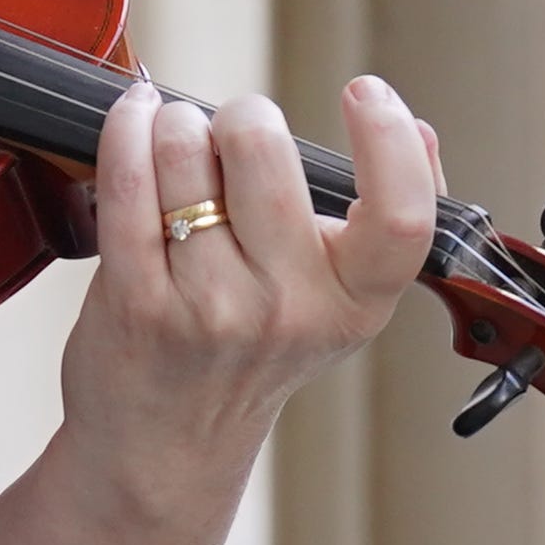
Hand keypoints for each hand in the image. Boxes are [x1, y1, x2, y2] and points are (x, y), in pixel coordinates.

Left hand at [55, 77, 442, 505]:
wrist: (164, 451)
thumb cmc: (250, 361)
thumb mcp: (336, 305)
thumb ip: (377, 226)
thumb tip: (416, 132)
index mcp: (353, 304)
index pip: (401, 216)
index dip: (388, 140)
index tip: (366, 93)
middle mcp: (285, 309)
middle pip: (264, 150)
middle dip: (241, 116)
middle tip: (232, 134)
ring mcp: (207, 307)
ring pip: (186, 150)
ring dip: (176, 124)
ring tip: (179, 145)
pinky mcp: (135, 300)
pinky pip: (128, 180)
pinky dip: (127, 129)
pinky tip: (136, 121)